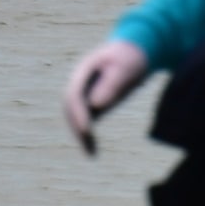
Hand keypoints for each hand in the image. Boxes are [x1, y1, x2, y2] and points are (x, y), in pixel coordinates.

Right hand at [62, 39, 148, 155]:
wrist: (134, 51)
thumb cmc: (130, 58)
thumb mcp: (124, 69)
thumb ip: (111, 85)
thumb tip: (95, 106)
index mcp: (83, 71)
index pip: (74, 95)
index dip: (78, 114)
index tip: (87, 131)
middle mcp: (79, 83)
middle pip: (70, 108)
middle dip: (77, 127)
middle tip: (89, 146)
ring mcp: (84, 92)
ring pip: (75, 116)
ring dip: (80, 134)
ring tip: (91, 154)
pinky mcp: (92, 101)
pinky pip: (85, 119)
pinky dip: (86, 134)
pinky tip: (93, 150)